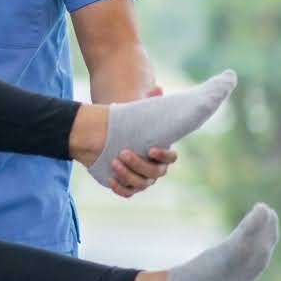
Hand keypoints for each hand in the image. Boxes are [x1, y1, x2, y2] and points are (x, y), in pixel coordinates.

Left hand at [109, 83, 174, 197]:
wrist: (109, 138)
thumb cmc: (128, 126)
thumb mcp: (137, 113)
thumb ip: (149, 102)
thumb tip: (157, 88)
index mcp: (162, 151)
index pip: (171, 158)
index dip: (163, 155)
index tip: (150, 149)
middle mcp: (155, 168)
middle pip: (154, 173)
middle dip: (139, 164)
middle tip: (123, 152)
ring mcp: (142, 178)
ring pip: (141, 184)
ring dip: (128, 175)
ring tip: (114, 162)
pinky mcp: (128, 184)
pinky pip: (128, 192)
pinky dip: (121, 188)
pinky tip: (110, 179)